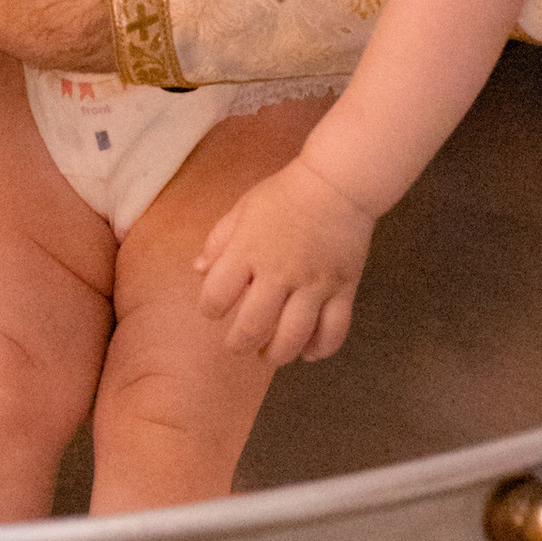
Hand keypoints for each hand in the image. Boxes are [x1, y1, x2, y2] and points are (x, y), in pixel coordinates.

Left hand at [196, 155, 379, 366]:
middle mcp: (280, 272)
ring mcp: (314, 284)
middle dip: (240, 344)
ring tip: (269, 355)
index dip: (209, 309)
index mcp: (248, 250)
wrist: (337, 184)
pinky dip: (320, 349)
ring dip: (277, 355)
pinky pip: (334, 330)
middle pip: (254, 326)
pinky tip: (308, 352)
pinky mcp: (343, 289)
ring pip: (294, 336)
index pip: (217, 295)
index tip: (213, 311)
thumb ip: (218, 240)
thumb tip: (197, 270)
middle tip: (238, 346)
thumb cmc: (285, 194)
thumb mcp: (243, 209)